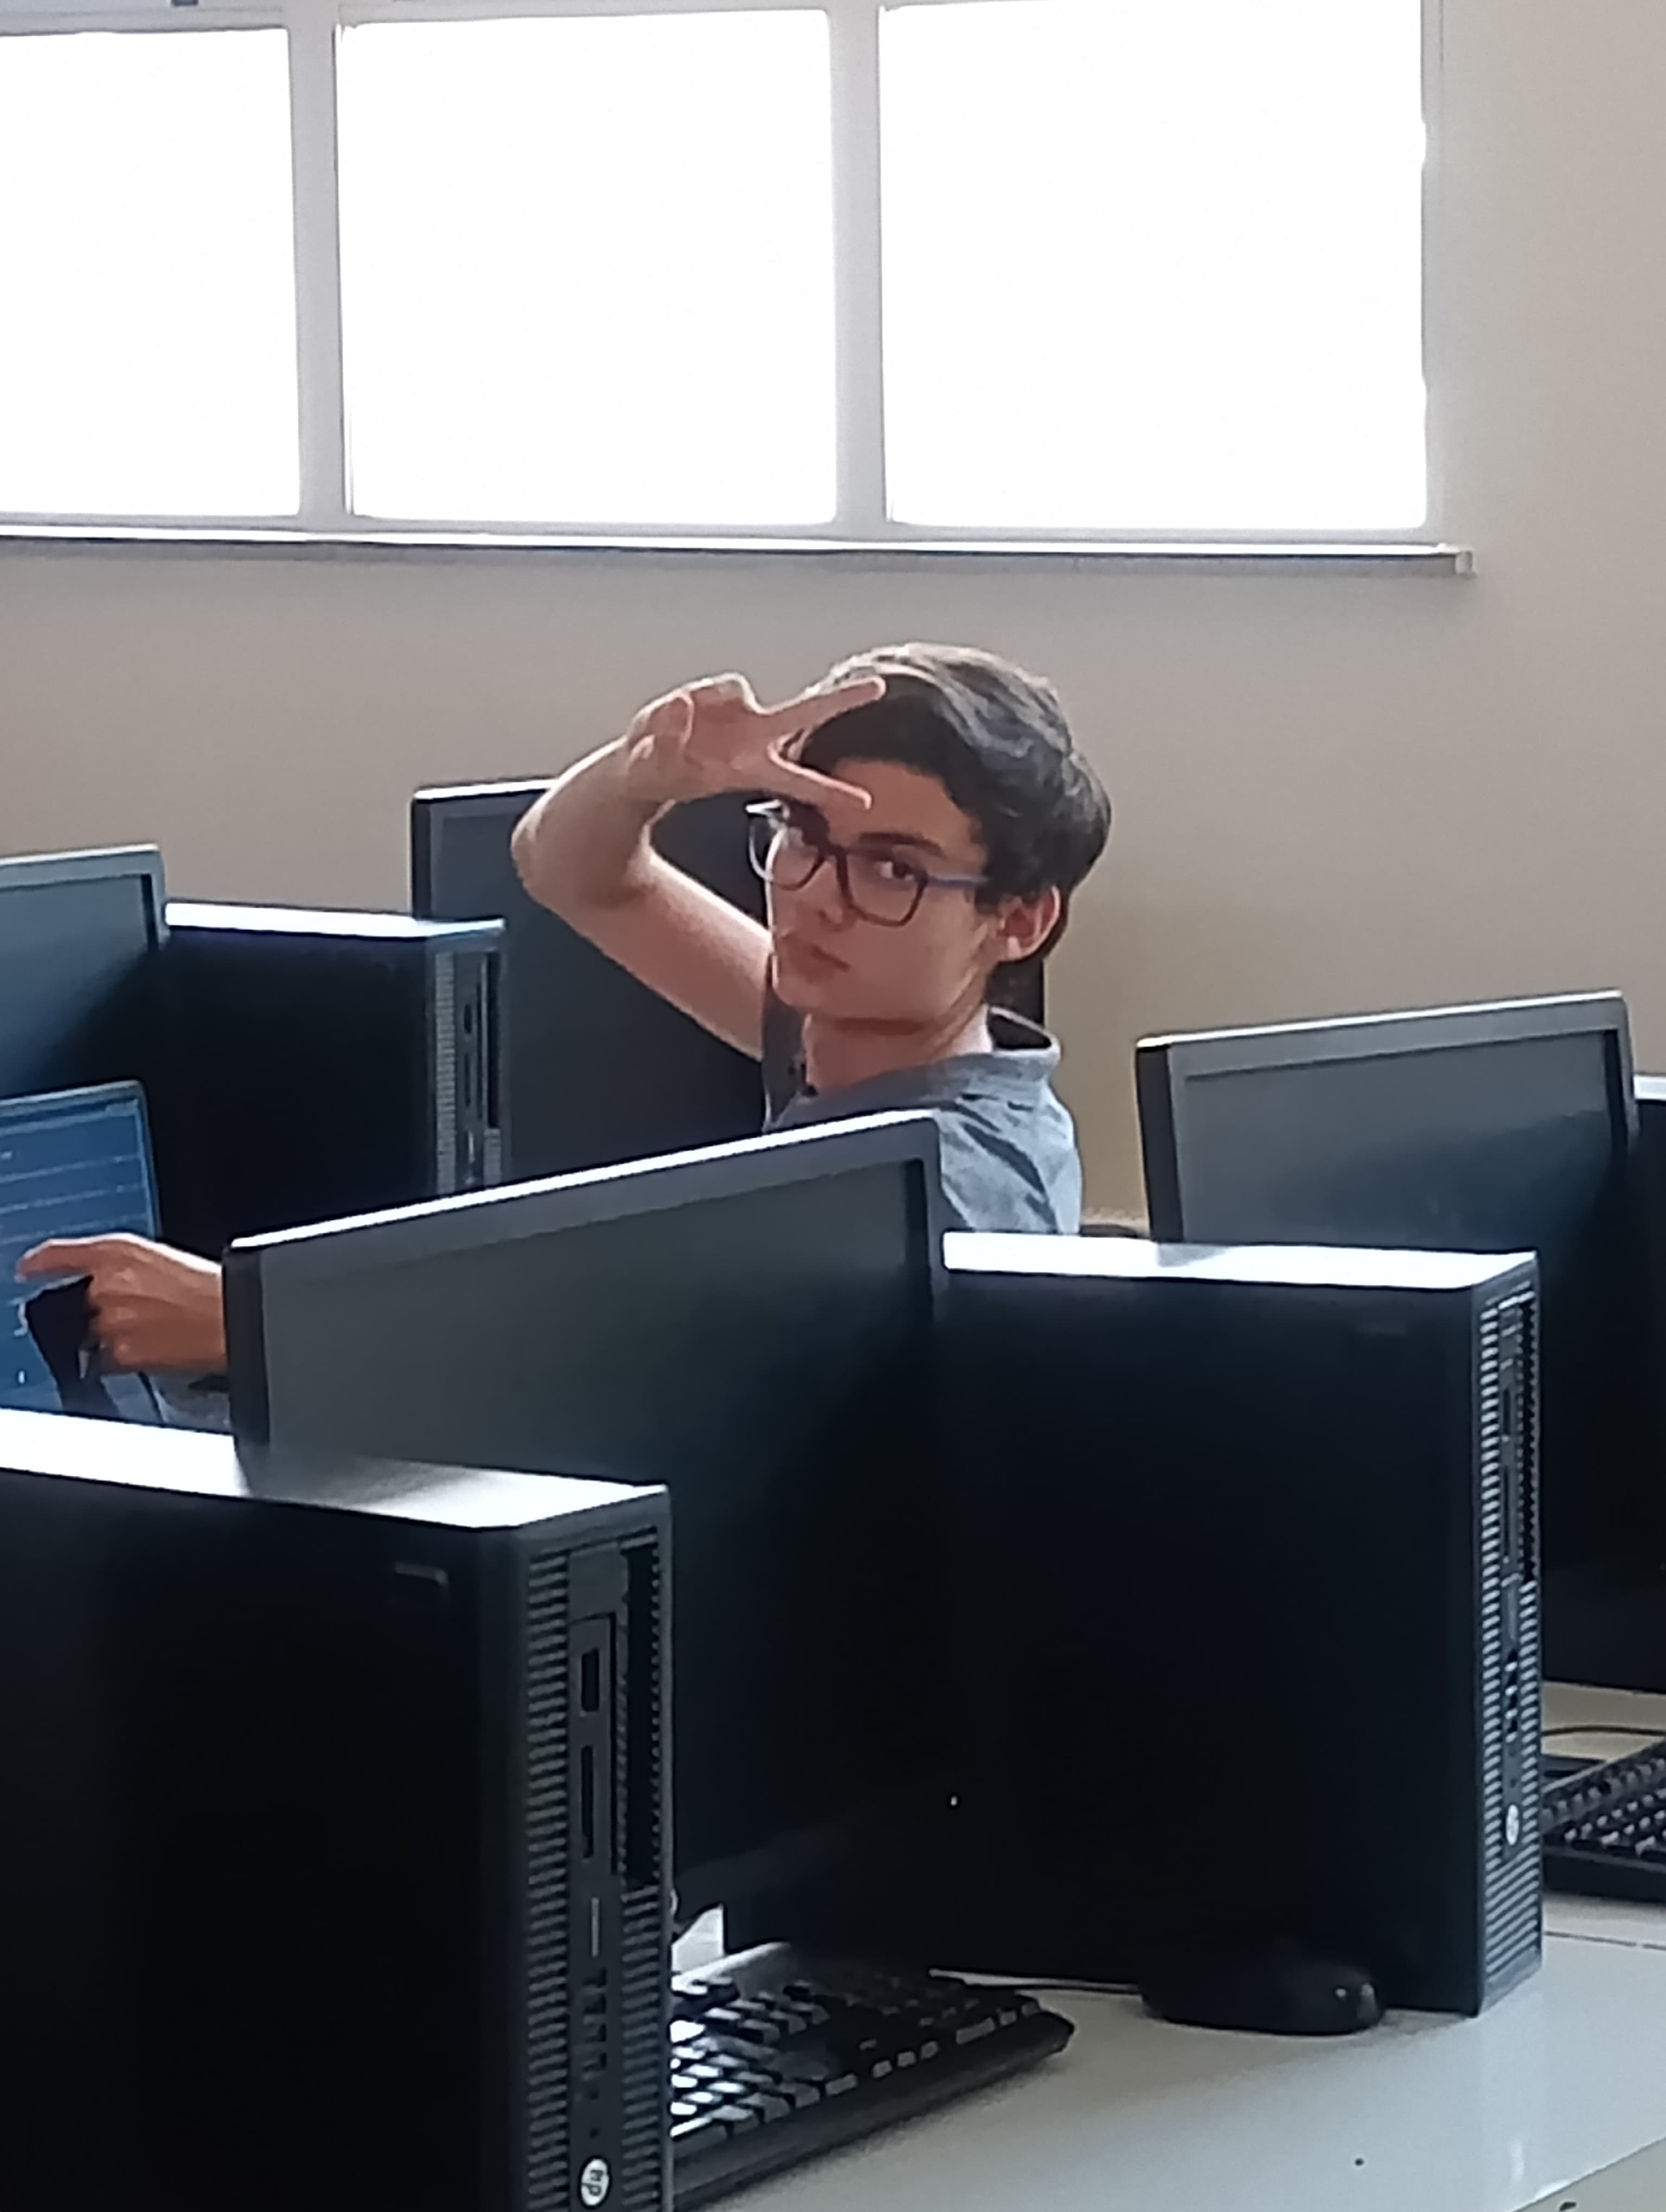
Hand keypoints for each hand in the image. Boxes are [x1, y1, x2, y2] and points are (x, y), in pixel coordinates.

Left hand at [16, 1236, 227, 1373]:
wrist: (235, 1318)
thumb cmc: (213, 1288)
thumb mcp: (165, 1259)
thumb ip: (124, 1266)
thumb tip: (102, 1281)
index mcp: (119, 1251)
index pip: (61, 1254)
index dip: (41, 1262)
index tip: (28, 1269)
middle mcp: (106, 1284)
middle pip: (83, 1301)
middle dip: (105, 1308)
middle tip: (146, 1310)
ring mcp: (109, 1320)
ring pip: (95, 1332)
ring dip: (118, 1334)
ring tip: (160, 1328)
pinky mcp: (118, 1353)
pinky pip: (108, 1359)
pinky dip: (127, 1356)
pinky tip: (159, 1346)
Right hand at [619, 671, 886, 816]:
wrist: (646, 764)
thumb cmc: (662, 775)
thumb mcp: (656, 770)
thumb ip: (665, 744)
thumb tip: (680, 708)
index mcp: (752, 768)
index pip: (800, 779)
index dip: (831, 790)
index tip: (867, 802)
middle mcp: (754, 736)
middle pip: (804, 713)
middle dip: (839, 700)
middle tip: (878, 687)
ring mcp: (738, 712)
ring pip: (739, 691)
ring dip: (708, 705)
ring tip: (676, 731)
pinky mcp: (718, 692)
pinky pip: (710, 689)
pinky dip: (692, 701)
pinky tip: (674, 718)